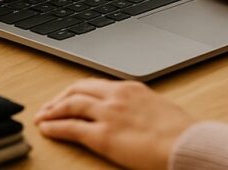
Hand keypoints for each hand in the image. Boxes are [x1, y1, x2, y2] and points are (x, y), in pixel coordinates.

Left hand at [35, 78, 195, 169]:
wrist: (186, 142)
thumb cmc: (180, 131)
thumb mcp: (158, 108)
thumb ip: (140, 107)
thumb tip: (133, 114)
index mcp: (131, 88)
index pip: (95, 84)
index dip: (76, 91)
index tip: (68, 98)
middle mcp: (116, 96)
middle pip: (78, 90)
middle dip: (60, 97)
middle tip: (49, 107)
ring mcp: (108, 114)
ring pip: (70, 105)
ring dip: (52, 110)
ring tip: (42, 118)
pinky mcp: (103, 135)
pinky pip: (70, 127)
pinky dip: (54, 127)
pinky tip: (47, 129)